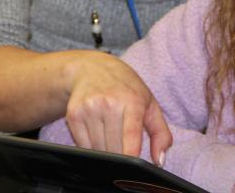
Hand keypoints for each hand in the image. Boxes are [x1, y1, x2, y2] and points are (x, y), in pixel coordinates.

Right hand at [63, 51, 171, 165]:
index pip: (130, 133)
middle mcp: (109, 103)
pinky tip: (96, 133)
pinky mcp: (73, 114)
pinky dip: (90, 147)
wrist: (92, 69)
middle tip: (124, 148)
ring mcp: (89, 108)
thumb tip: (159, 161)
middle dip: (120, 156)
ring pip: (97, 150)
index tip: (131, 166)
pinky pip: (82, 146)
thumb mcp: (150, 104)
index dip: (130, 153)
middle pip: (113, 148)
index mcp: (132, 101)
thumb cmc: (126, 88)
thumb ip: (161, 134)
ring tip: (110, 136)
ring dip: (104, 152)